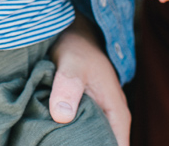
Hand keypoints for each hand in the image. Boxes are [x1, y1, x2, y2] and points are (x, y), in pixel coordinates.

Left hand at [49, 17, 129, 145]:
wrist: (74, 33)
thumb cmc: (78, 47)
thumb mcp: (72, 64)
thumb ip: (68, 88)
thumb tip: (61, 116)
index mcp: (116, 112)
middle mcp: (111, 118)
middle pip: (103, 145)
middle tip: (56, 144)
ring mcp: (99, 115)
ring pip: (90, 139)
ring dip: (73, 141)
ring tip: (52, 140)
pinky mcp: (86, 112)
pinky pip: (80, 131)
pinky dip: (68, 134)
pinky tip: (51, 134)